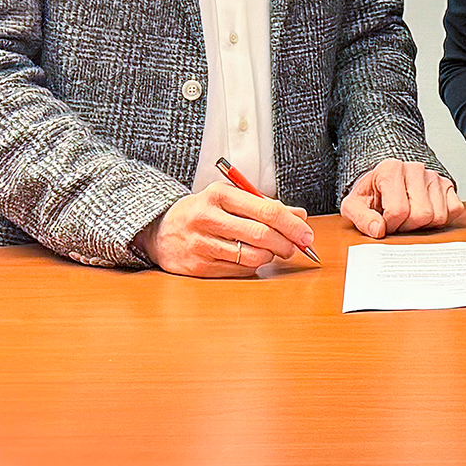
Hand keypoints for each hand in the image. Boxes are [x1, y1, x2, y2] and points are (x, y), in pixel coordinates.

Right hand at [137, 181, 315, 277]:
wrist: (160, 229)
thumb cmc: (204, 212)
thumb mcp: (231, 199)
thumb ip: (266, 206)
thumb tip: (301, 217)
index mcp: (219, 194)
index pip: (267, 210)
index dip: (292, 225)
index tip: (306, 234)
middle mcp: (207, 217)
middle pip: (262, 234)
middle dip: (286, 244)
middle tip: (295, 247)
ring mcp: (200, 243)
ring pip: (252, 256)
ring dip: (270, 256)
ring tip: (271, 251)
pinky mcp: (197, 266)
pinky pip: (238, 271)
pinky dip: (252, 267)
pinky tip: (250, 259)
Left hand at [342, 158, 464, 237]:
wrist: (383, 179)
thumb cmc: (371, 193)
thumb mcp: (354, 205)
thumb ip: (361, 218)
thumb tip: (378, 230)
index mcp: (391, 169)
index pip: (398, 211)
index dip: (390, 226)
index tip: (383, 223)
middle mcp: (416, 169)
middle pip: (422, 215)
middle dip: (408, 227)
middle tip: (397, 222)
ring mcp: (434, 176)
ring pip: (439, 216)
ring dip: (424, 225)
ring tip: (410, 217)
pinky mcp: (447, 184)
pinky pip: (455, 210)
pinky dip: (442, 218)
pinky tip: (426, 214)